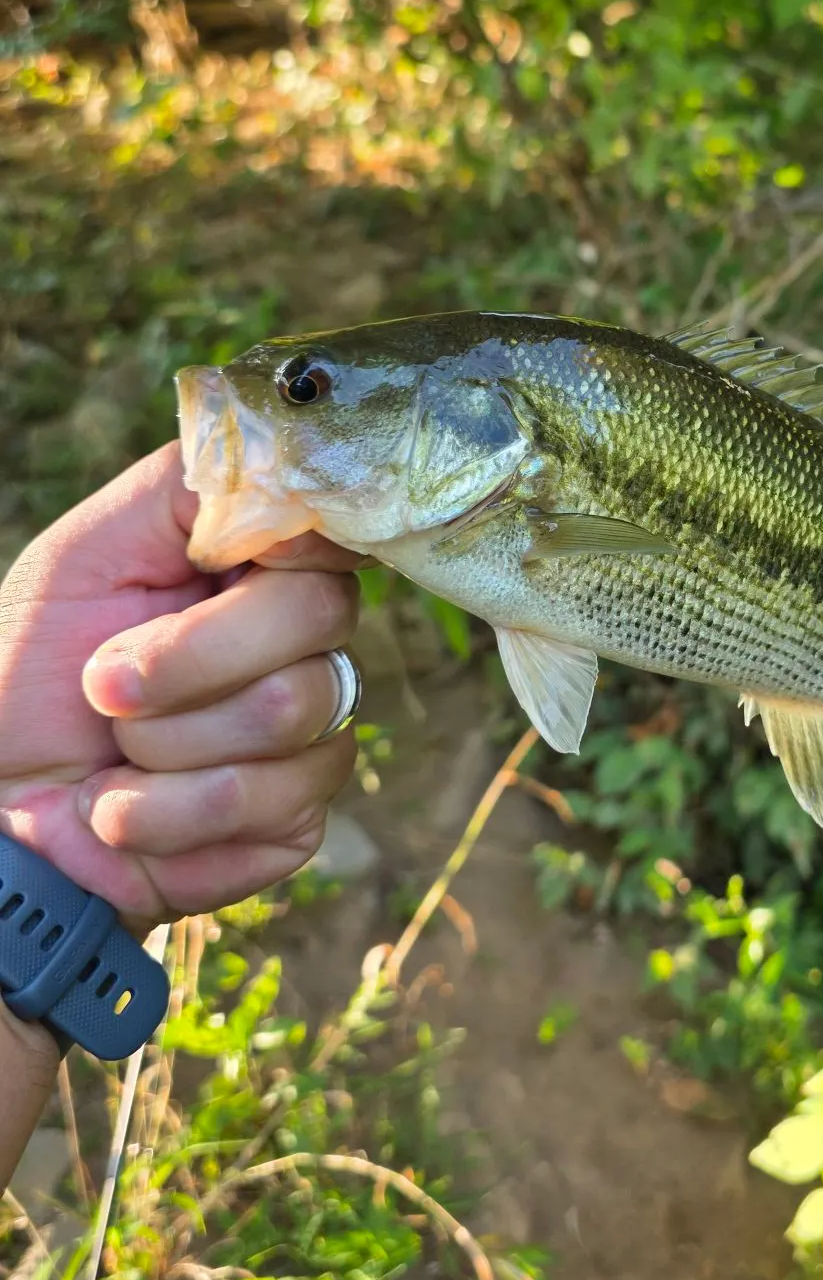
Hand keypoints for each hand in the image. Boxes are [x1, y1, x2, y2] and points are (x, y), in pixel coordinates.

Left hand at [0, 442, 366, 929]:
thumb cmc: (33, 672)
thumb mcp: (86, 554)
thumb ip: (184, 490)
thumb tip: (285, 458)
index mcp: (267, 574)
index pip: (333, 534)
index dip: (292, 548)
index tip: (208, 566)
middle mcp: (309, 650)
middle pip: (316, 621)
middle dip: (184, 659)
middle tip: (103, 684)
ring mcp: (314, 738)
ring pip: (291, 711)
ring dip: (162, 743)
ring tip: (113, 758)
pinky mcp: (298, 821)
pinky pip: (265, 801)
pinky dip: (163, 813)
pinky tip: (124, 812)